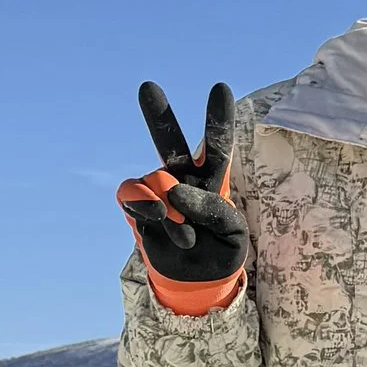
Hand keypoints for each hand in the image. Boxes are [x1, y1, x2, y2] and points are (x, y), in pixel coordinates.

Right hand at [118, 83, 247, 313]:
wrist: (197, 280)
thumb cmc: (222, 250)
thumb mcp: (233, 234)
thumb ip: (212, 209)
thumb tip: (174, 192)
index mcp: (213, 179)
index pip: (216, 144)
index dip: (216, 118)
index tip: (220, 87)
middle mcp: (182, 178)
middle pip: (169, 142)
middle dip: (158, 114)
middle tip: (147, 86)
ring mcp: (157, 192)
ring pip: (154, 180)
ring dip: (169, 209)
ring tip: (186, 235)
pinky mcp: (138, 207)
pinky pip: (133, 194)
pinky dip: (145, 206)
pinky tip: (159, 219)